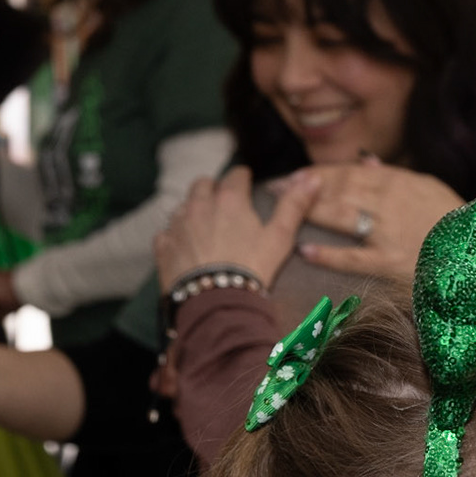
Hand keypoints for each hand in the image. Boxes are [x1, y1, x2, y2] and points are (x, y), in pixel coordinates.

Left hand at [155, 166, 318, 290]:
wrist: (216, 301)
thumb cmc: (253, 267)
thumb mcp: (281, 237)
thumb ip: (294, 206)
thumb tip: (312, 179)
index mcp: (229, 199)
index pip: (235, 175)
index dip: (243, 178)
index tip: (247, 182)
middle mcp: (199, 205)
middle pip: (202, 184)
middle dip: (213, 188)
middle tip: (224, 202)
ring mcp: (177, 224)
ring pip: (183, 206)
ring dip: (194, 209)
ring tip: (206, 225)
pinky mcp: (163, 246)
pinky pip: (167, 232)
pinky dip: (176, 234)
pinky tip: (186, 245)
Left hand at [288, 158, 463, 284]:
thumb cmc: (457, 222)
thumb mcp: (430, 188)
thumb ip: (394, 173)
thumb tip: (364, 159)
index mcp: (399, 183)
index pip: (350, 172)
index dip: (320, 172)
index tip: (297, 175)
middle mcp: (388, 202)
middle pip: (337, 189)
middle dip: (303, 187)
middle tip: (276, 188)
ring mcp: (387, 232)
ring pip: (339, 215)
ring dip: (307, 210)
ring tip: (283, 209)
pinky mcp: (389, 262)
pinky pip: (351, 257)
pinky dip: (327, 254)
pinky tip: (305, 250)